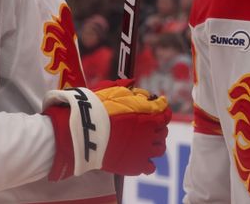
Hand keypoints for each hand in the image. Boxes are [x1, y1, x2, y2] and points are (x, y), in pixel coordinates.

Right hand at [43, 79, 171, 179]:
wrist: (83, 132)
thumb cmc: (97, 109)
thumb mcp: (113, 91)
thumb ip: (128, 88)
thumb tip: (133, 83)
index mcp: (149, 116)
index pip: (166, 113)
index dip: (162, 109)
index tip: (158, 106)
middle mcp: (150, 134)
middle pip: (163, 131)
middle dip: (157, 126)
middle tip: (148, 124)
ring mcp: (143, 151)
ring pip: (160, 149)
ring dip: (155, 143)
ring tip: (146, 141)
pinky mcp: (134, 166)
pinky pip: (150, 167)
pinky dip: (148, 162)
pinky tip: (140, 157)